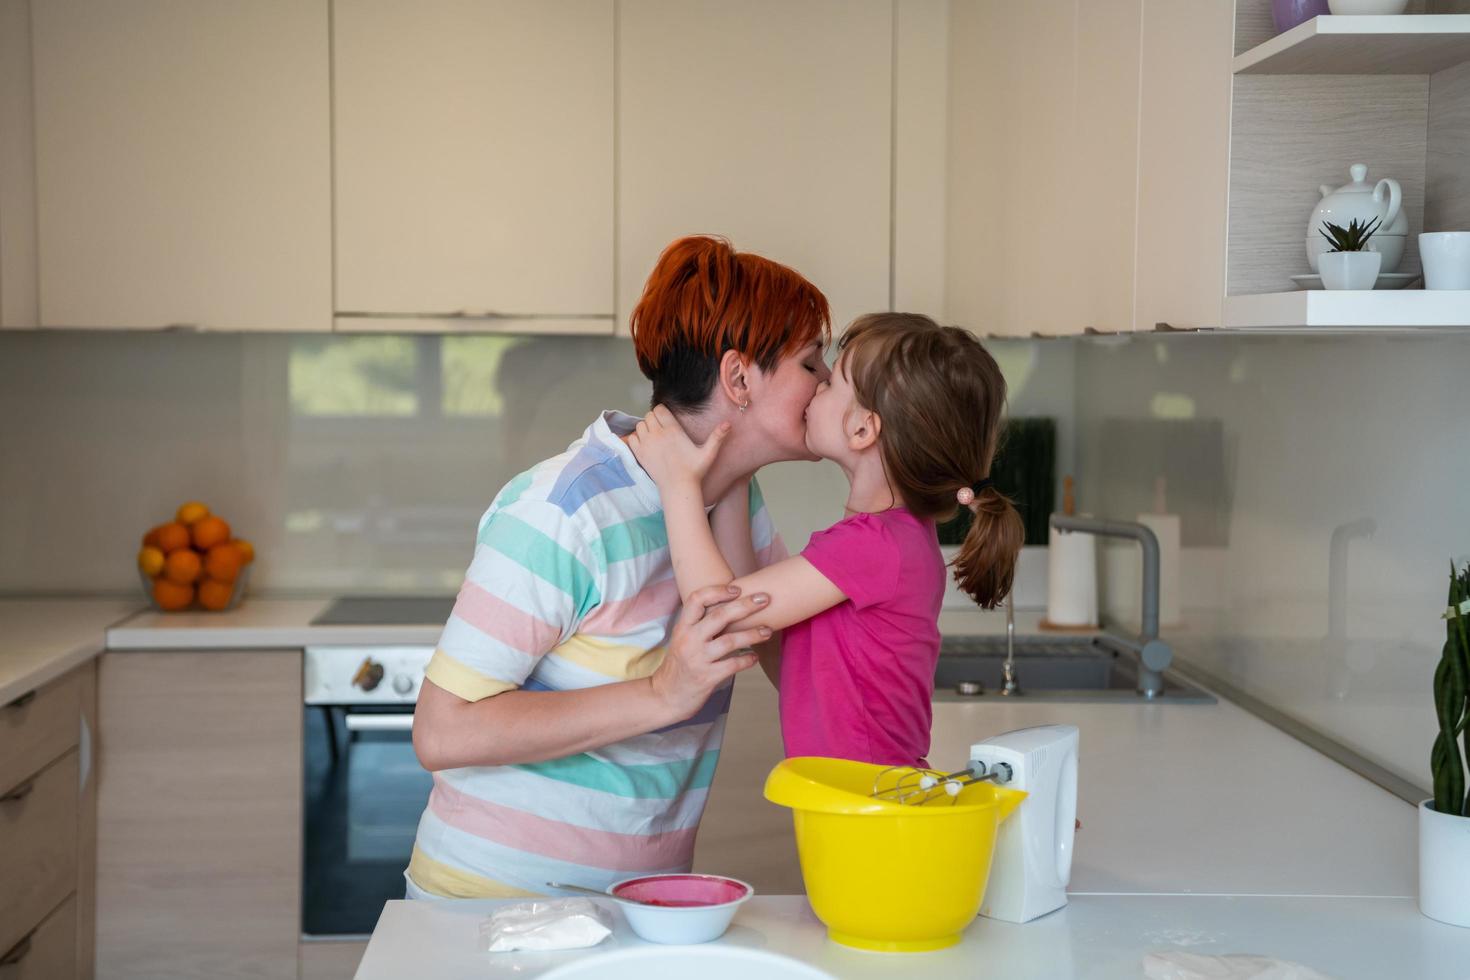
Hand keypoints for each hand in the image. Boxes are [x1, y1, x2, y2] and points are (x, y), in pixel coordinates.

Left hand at [628, 406, 729, 491]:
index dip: (662, 412)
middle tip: (662, 428)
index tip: (667, 419)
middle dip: (654, 419)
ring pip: (640, 425)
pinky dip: (636, 438)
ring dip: (645, 428)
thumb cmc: (694, 470)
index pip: (659, 409)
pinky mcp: (640, 454)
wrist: (678, 487)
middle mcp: (657, 434)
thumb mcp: (708, 453)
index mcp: (672, 429)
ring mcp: (647, 444)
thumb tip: (729, 423)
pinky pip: (631, 438)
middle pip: (648, 415)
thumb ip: (717, 437)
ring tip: (654, 436)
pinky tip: (645, 444)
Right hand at [650, 584, 770, 720]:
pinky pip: (732, 665)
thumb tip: (730, 609)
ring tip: (767, 631)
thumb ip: (700, 625)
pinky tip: (755, 657)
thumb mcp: (682, 640)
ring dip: (752, 634)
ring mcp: (698, 659)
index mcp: (682, 628)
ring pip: (730, 641)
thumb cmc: (679, 666)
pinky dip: (747, 660)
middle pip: (719, 616)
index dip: (717, 590)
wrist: (665, 697)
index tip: (737, 588)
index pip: (696, 599)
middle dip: (745, 605)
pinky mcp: (707, 677)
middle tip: (764, 599)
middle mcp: (689, 640)